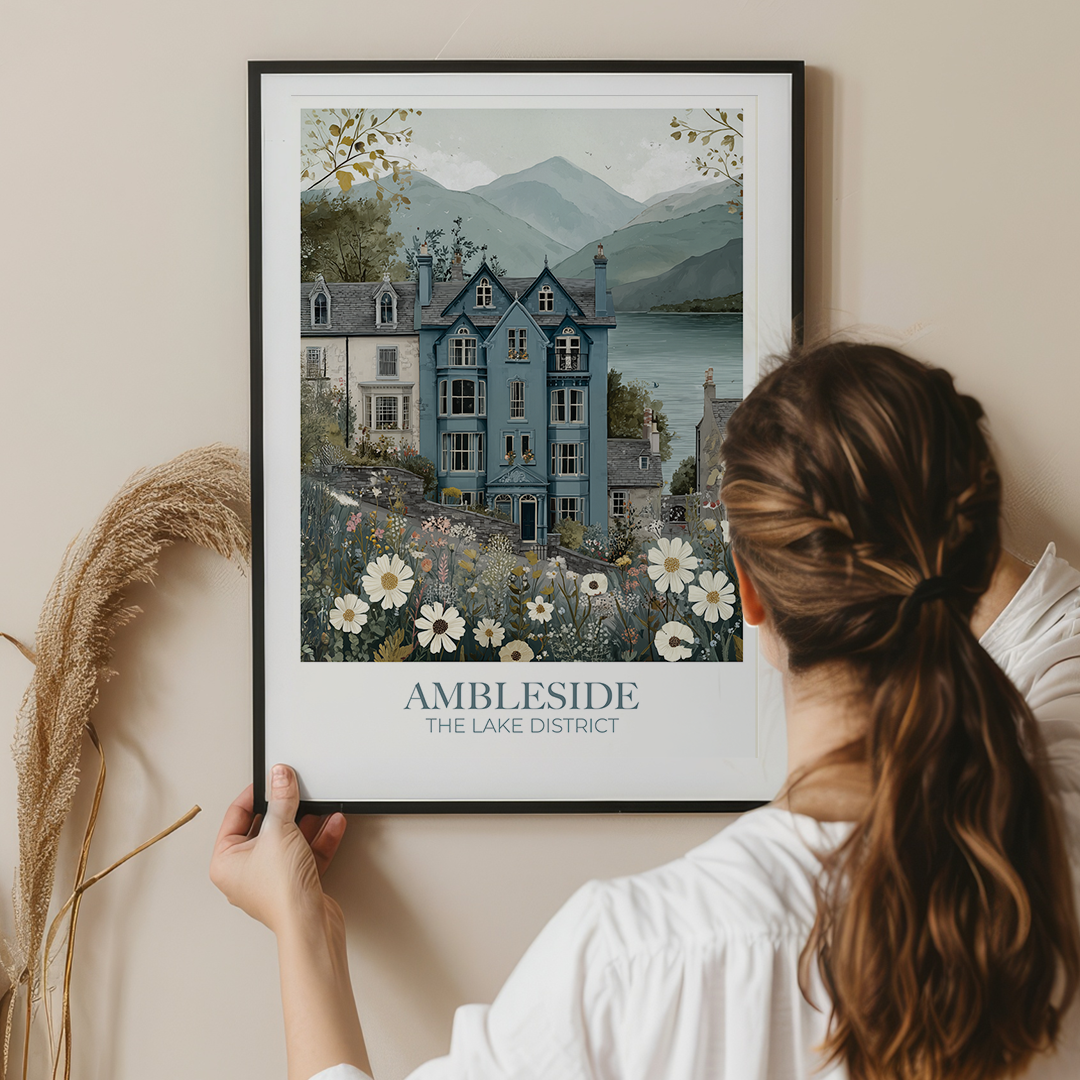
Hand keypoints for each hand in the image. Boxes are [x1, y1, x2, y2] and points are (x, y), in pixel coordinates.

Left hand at [210, 764, 346, 936]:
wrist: (309, 924)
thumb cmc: (281, 892)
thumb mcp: (280, 831)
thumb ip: (282, 799)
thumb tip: (279, 778)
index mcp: (226, 862)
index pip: (236, 817)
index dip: (255, 794)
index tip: (271, 779)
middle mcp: (245, 872)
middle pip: (266, 828)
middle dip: (286, 809)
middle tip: (295, 790)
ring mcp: (272, 879)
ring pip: (289, 840)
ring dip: (307, 822)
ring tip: (320, 805)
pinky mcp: (296, 884)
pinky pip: (306, 853)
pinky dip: (319, 838)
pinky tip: (333, 823)